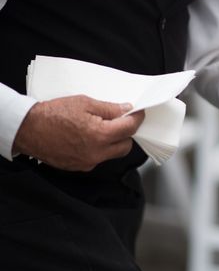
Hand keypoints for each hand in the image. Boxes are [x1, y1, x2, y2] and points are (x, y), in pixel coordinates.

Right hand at [13, 95, 144, 171]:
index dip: (137, 119)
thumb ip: (109, 109)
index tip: (138, 113)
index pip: (130, 129)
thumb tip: (126, 110)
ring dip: (113, 142)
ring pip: (112, 154)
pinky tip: (89, 138)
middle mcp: (96, 153)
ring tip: (102, 128)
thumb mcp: (84, 103)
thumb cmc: (53, 114)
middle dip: (126, 134)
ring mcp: (87, 162)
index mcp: (100, 135)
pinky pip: (97, 159)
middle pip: (126, 146)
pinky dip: (99, 149)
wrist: (28, 129)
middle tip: (120, 122)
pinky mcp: (78, 167)